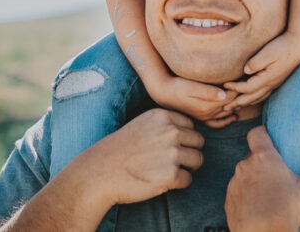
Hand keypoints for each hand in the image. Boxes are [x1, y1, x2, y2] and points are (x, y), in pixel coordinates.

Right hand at [86, 108, 205, 205]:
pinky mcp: (171, 175)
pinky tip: (161, 181)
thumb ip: (165, 124)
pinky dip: (178, 183)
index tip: (168, 147)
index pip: (190, 125)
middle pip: (199, 141)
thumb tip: (190, 132)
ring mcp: (172, 153)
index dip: (182, 138)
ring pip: (198, 160)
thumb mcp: (142, 124)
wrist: (100, 172)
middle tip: (171, 161)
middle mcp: (170, 131)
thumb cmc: (120, 150)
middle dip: (189, 152)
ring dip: (187, 168)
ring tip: (167, 170)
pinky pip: (188, 179)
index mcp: (162, 116)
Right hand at [148, 74, 238, 123]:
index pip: (230, 97)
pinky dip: (227, 120)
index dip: (239, 88)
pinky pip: (217, 123)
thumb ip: (207, 91)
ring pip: (227, 113)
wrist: (164, 93)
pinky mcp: (201, 117)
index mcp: (208, 106)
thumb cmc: (177, 86)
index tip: (245, 78)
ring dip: (236, 106)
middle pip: (231, 105)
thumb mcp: (191, 87)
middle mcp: (208, 113)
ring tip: (244, 97)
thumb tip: (224, 95)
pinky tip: (233, 116)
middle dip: (241, 97)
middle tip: (249, 86)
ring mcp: (205, 117)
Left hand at [222, 32, 299, 110]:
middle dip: (237, 103)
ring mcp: (275, 83)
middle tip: (224, 108)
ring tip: (235, 107)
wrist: (299, 44)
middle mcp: (271, 84)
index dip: (235, 88)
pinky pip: (263, 94)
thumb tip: (245, 70)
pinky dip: (254, 99)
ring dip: (245, 103)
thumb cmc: (282, 46)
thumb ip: (256, 62)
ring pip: (258, 98)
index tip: (224, 85)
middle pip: (251, 98)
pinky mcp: (277, 80)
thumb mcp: (268, 52)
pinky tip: (250, 98)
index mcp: (267, 78)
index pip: (247, 88)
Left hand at [224, 126, 299, 231]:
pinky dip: (246, 197)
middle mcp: (245, 166)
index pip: (256, 133)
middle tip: (277, 174)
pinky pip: (238, 194)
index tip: (271, 139)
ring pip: (244, 176)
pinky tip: (258, 208)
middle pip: (252, 157)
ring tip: (268, 194)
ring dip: (253, 180)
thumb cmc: (285, 210)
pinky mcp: (229, 202)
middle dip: (262, 163)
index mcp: (263, 157)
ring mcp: (234, 184)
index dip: (263, 134)